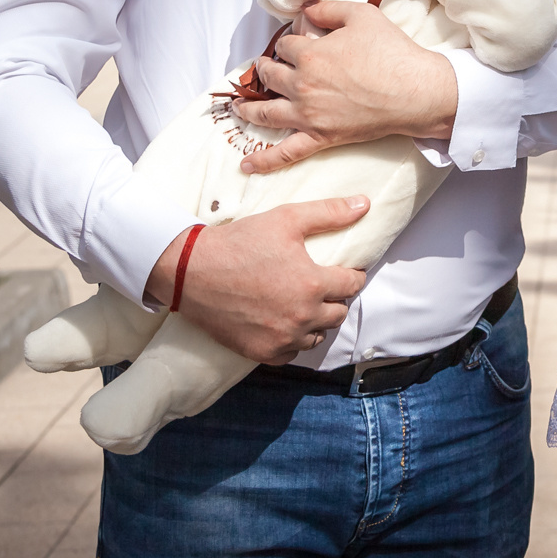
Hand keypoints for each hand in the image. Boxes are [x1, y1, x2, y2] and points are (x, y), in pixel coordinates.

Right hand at [141, 198, 369, 363]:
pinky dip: (293, 341)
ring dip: (317, 321)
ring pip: (317, 336)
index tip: (344, 270)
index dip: (351, 274)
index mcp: (313, 285)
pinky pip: (292, 353)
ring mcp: (282, 338)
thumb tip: (364, 204)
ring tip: (304, 304)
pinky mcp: (262, 352)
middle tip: (322, 286)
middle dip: (335, 298)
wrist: (192, 272)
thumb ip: (329, 213)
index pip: (352, 284)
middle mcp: (302, 317)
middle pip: (338, 313)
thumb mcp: (286, 219)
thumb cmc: (240, 242)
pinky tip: (285, 324)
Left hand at [234, 1, 458, 172]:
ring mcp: (309, 114)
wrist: (415, 90)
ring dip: (248, 109)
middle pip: (271, 75)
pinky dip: (265, 161)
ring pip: (266, 113)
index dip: (291, 41)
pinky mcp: (321, 137)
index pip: (287, 44)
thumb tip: (306, 11)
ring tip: (239, 106)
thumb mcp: (361, 15)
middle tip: (264, 67)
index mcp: (310, 55)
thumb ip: (328, 9)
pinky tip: (246, 165)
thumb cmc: (391, 51)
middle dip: (265, 68)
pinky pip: (286, 152)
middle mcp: (302, 85)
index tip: (296, 41)